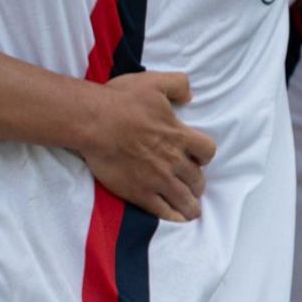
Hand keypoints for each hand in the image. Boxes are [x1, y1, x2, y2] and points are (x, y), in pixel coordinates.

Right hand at [78, 72, 214, 221]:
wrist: (94, 123)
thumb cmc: (121, 101)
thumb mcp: (154, 82)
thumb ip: (178, 85)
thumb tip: (190, 96)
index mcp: (179, 135)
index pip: (207, 151)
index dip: (204, 155)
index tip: (197, 157)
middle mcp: (173, 160)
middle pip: (197, 179)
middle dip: (197, 183)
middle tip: (192, 185)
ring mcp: (157, 179)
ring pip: (185, 199)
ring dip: (191, 205)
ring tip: (191, 209)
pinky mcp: (140, 193)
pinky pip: (164, 212)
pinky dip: (174, 217)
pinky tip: (177, 218)